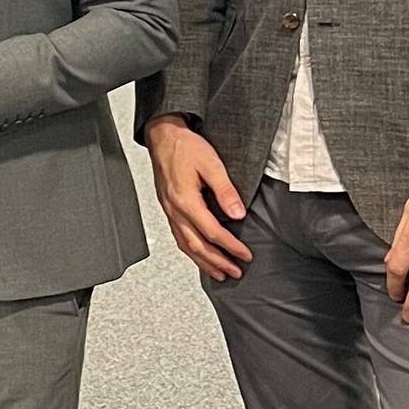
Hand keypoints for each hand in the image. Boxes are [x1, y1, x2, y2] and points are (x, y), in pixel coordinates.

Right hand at [143, 115, 251, 281]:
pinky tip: (198, 254)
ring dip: (203, 261)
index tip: (245, 254)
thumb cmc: (184, 147)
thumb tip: (238, 214)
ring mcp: (169, 210)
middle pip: (196, 245)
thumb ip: (225, 191)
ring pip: (185, 245)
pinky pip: (178, 236)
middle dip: (217, 261)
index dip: (230, 246)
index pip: (211, 232)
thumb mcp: (211, 164)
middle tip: (235, 271)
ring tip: (219, 272)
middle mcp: (174, 209)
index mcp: (185, 200)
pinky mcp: (168, 208)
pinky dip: (190, 251)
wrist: (163, 136)